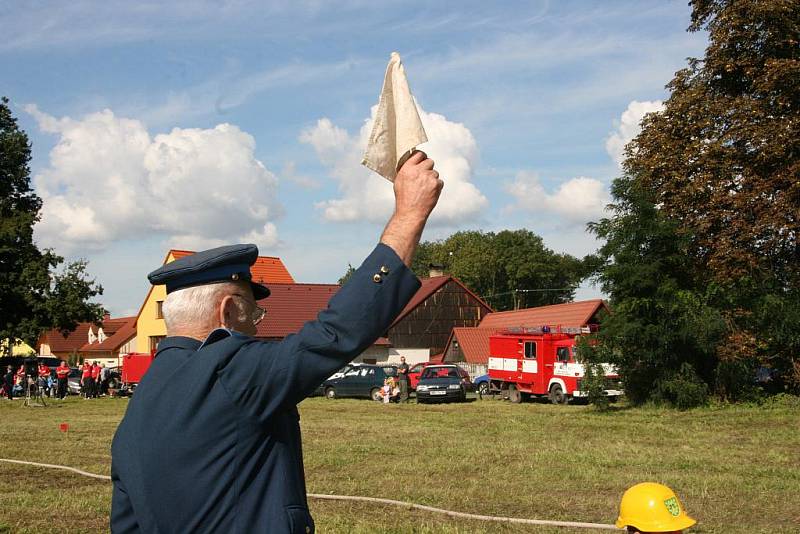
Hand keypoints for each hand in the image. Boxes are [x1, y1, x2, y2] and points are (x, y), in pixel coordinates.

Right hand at [379, 150, 442, 265]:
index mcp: (407, 168)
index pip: (419, 154)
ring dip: (432, 179)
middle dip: (428, 168)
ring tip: (424, 190)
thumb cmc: (403, 199)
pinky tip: (429, 193)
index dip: (421, 157)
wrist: (411, 212)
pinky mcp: (437, 184)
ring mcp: (429, 177)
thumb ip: (406, 170)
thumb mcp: (399, 181)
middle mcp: (418, 170)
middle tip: (425, 176)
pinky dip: (437, 187)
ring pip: (435, 173)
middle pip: (430, 161)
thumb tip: (413, 161)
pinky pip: (440, 182)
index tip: (422, 160)